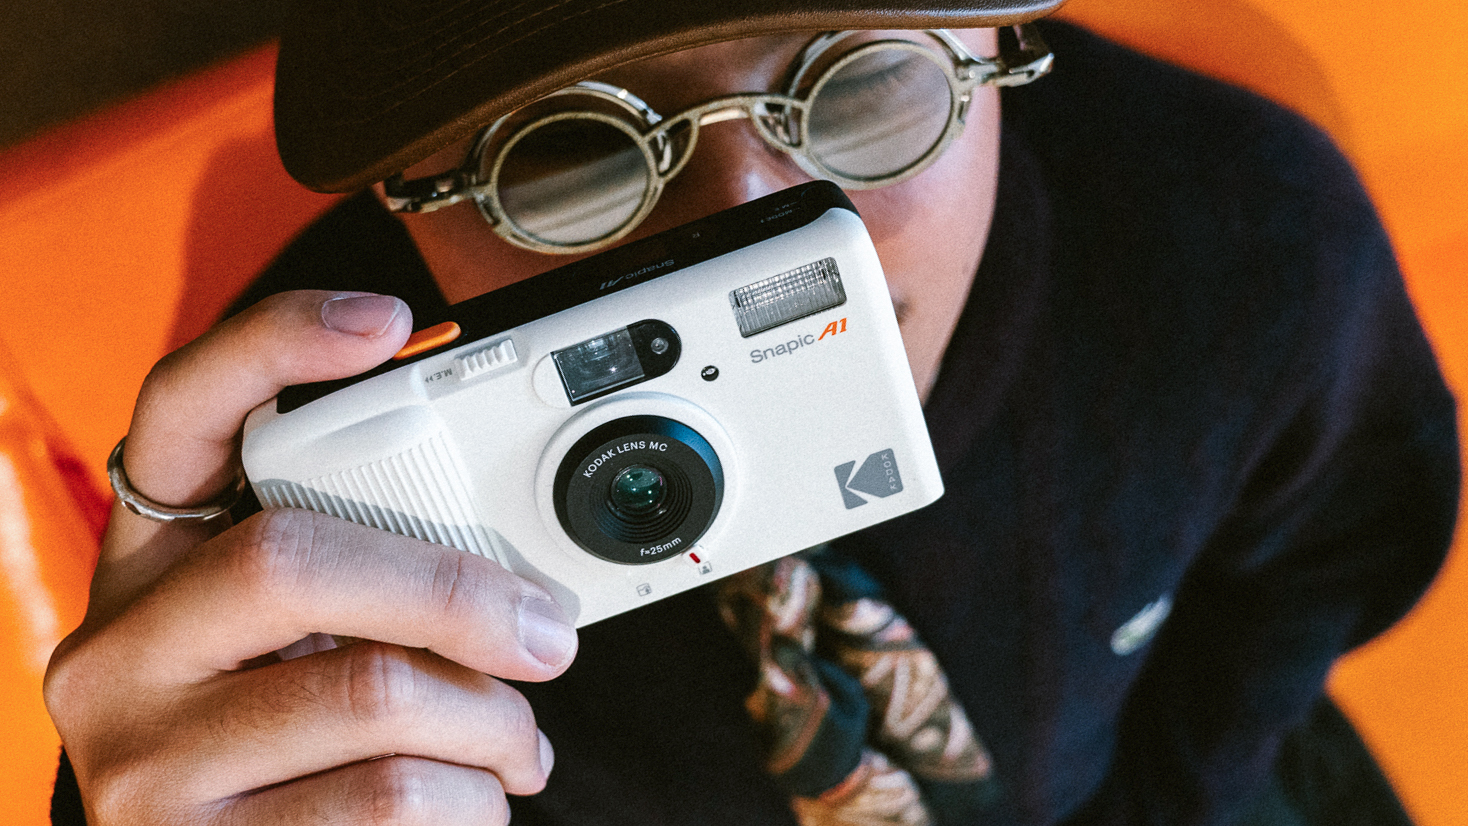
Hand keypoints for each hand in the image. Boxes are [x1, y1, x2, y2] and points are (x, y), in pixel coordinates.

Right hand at [44, 291, 577, 824]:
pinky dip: (472, 805)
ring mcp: (145, 759)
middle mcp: (122, 651)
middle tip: (549, 634)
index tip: (384, 320)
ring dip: (493, 726)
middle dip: (459, 595)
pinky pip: (389, 801)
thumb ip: (372, 587)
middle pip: (294, 562)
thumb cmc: (292, 747)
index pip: (181, 414)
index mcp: (154, 566)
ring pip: (375, 696)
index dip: (272, 345)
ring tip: (515, 747)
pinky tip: (469, 805)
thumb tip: (531, 590)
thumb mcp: (306, 646)